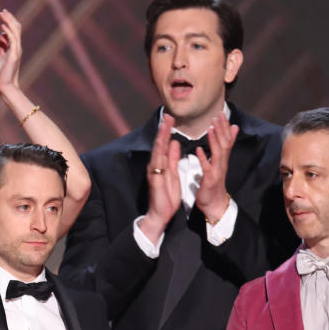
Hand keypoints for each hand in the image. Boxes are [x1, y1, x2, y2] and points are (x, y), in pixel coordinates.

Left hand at [0, 9, 21, 97]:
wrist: (4, 88)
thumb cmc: (1, 76)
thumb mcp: (0, 57)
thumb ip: (2, 46)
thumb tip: (1, 35)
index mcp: (13, 48)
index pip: (13, 29)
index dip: (7, 20)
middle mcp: (16, 48)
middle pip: (16, 27)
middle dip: (8, 17)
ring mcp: (16, 51)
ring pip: (15, 31)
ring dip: (8, 20)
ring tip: (0, 13)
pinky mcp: (13, 56)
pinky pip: (13, 40)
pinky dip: (8, 30)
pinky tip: (2, 25)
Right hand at [138, 114, 181, 244]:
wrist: (159, 214)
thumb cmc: (166, 197)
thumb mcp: (173, 174)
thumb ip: (173, 159)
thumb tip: (174, 143)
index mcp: (161, 164)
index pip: (164, 144)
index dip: (167, 131)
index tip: (171, 118)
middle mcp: (155, 166)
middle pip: (160, 144)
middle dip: (164, 129)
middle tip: (168, 115)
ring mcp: (154, 171)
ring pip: (158, 151)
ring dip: (162, 136)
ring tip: (166, 124)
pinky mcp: (155, 178)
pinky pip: (159, 163)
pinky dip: (162, 152)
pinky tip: (165, 143)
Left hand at [194, 114, 238, 223]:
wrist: (214, 204)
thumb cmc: (214, 184)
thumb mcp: (219, 164)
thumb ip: (224, 148)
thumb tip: (232, 131)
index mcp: (222, 160)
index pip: (226, 140)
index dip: (224, 127)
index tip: (221, 114)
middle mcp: (222, 163)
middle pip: (224, 143)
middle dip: (221, 129)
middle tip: (217, 115)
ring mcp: (217, 171)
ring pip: (218, 153)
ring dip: (215, 140)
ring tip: (211, 128)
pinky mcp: (209, 180)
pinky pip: (207, 168)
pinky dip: (203, 158)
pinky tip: (199, 150)